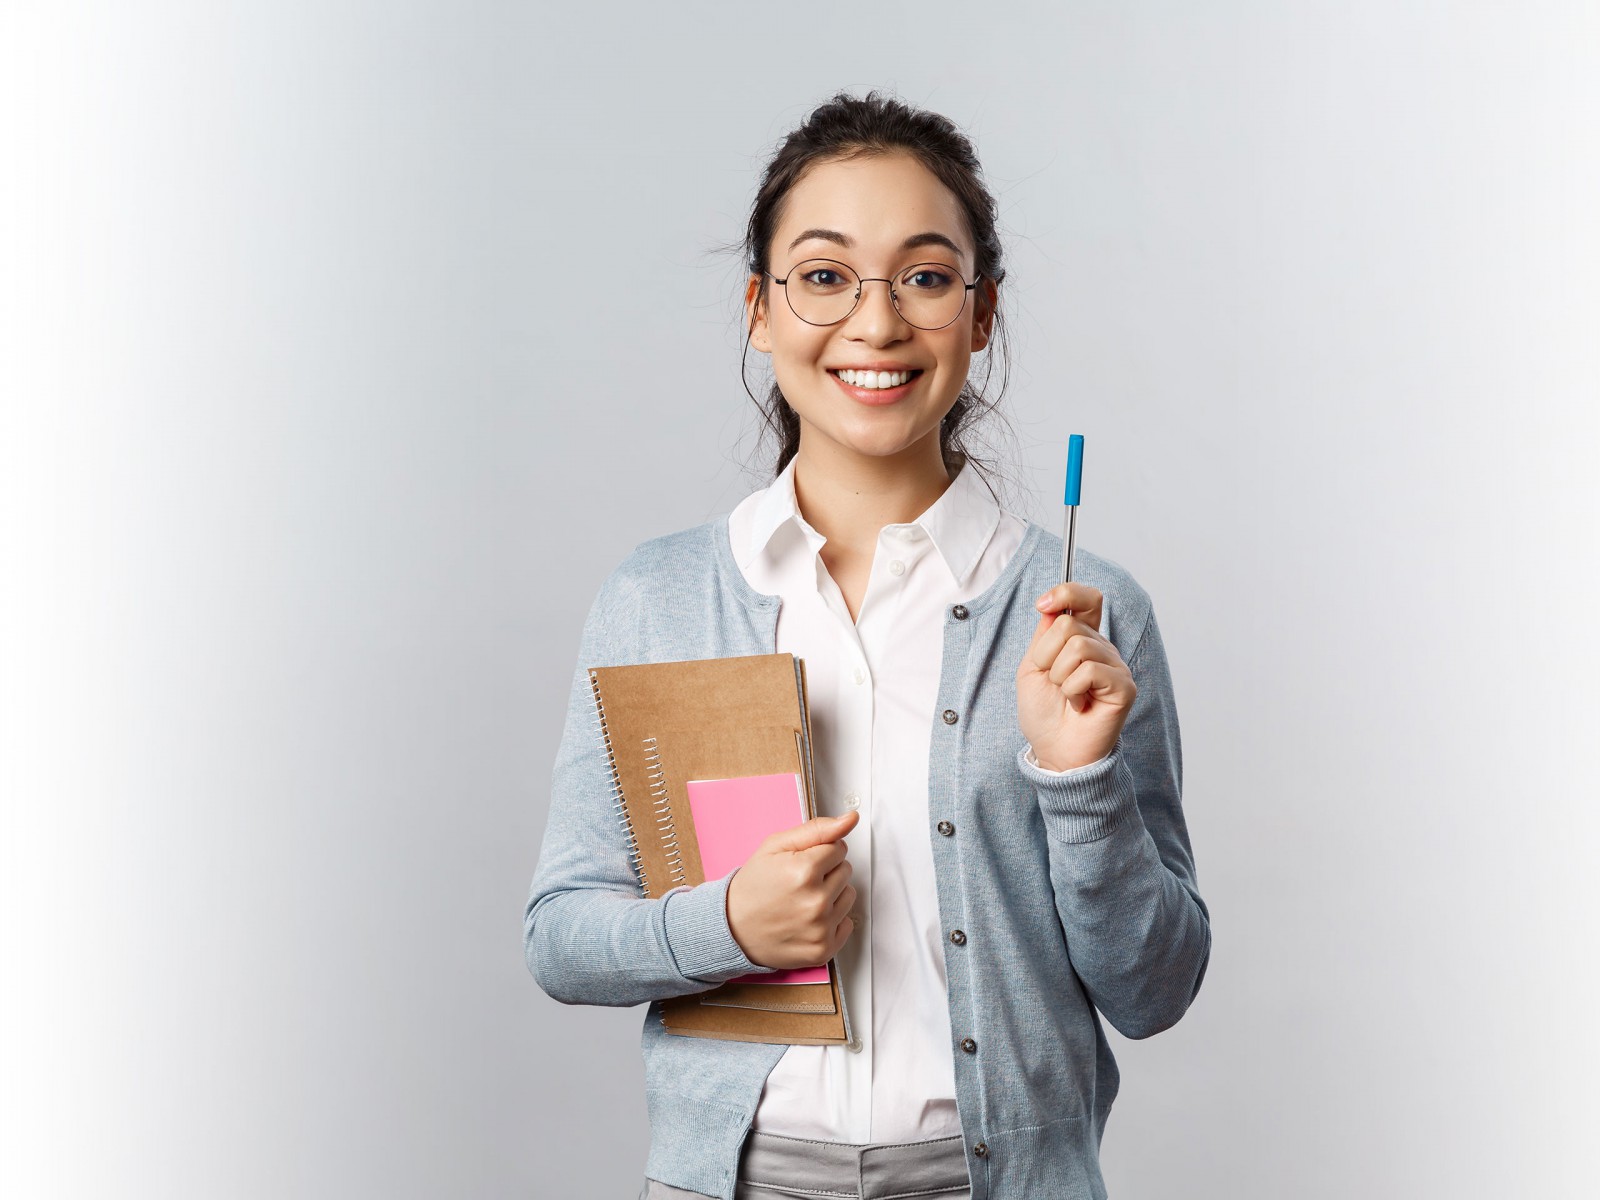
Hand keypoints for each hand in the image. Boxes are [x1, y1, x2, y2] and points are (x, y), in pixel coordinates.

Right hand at [725, 811, 858, 968]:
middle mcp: (815, 902)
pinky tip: (808, 919)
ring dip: (832, 895)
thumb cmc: (753, 886)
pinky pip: (847, 924)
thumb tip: (851, 818)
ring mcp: (820, 929)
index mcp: (804, 871)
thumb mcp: (775, 847)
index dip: (820, 852)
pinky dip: (832, 921)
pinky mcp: (823, 950)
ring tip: (803, 900)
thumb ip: (817, 829)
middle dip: (826, 872)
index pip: (839, 848)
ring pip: (849, 895)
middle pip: (846, 870)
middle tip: (799, 882)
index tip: (802, 862)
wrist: (732, 928)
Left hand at [1017, 582, 1136, 771]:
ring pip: (1077, 646)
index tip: (1044, 603)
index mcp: (1082, 638)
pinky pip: (1089, 670)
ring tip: (1066, 695)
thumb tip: (1053, 605)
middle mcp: (1102, 648)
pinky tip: (1078, 705)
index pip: (1088, 599)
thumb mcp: (1032, 666)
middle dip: (1046, 654)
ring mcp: (1115, 666)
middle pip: (1069, 624)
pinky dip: (1073, 690)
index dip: (1067, 592)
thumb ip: (1044, 634)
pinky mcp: (1123, 686)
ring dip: (1059, 676)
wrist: (1053, 749)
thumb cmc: (1044, 712)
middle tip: (1052, 680)